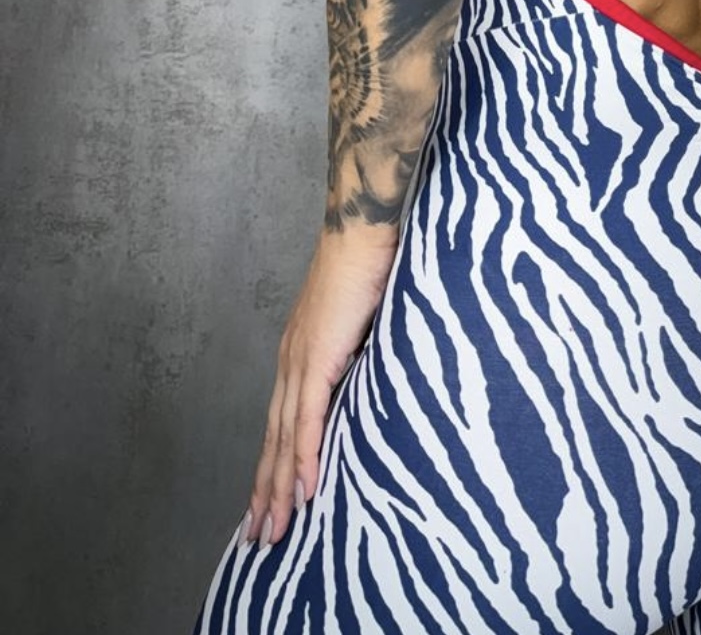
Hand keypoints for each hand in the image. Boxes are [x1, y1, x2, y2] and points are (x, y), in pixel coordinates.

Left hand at [242, 223, 399, 549]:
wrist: (362, 232)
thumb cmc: (368, 265)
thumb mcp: (364, 320)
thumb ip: (361, 351)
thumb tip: (372, 377)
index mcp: (300, 354)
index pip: (281, 421)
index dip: (274, 463)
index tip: (268, 501)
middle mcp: (291, 362)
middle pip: (274, 439)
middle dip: (266, 491)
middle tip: (259, 537)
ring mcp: (301, 361)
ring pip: (284, 438)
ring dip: (278, 487)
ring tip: (273, 530)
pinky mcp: (318, 358)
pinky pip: (308, 418)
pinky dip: (304, 457)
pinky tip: (303, 489)